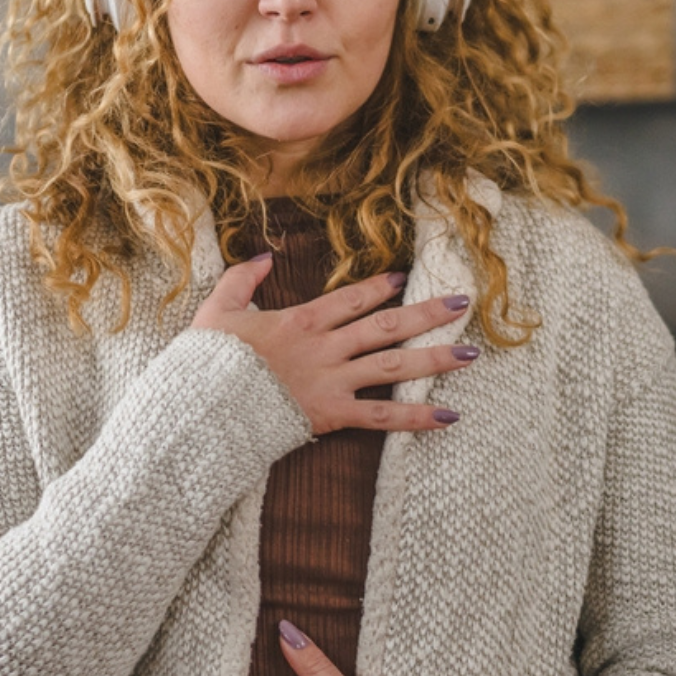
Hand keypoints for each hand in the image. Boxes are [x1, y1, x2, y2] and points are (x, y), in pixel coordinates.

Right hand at [190, 257, 477, 435]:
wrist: (204, 405)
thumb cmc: (207, 361)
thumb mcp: (217, 309)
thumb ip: (241, 279)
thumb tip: (264, 257)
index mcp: (301, 321)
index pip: (351, 298)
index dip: (380, 287)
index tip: (404, 277)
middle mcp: (325, 348)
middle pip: (387, 326)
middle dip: (428, 313)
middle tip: (463, 302)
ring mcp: (332, 381)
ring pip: (394, 367)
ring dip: (435, 359)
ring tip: (472, 355)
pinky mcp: (332, 414)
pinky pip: (381, 417)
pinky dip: (415, 418)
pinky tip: (448, 416)